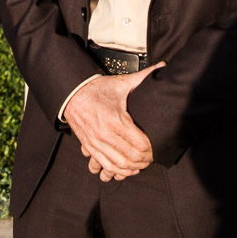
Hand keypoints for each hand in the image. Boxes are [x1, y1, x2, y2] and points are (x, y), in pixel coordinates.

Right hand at [63, 61, 165, 181]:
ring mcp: (96, 143)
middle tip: (154, 156)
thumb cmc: (98, 89)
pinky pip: (105, 165)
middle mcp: (105, 134)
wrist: (72, 94)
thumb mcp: (121, 83)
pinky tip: (127, 170)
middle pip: (131, 157)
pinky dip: (117, 171)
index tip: (158, 145)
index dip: (152, 148)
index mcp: (115, 119)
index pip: (140, 143)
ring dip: (133, 168)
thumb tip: (164, 66)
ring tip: (143, 164)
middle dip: (146, 160)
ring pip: (119, 165)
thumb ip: (144, 76)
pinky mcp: (90, 147)